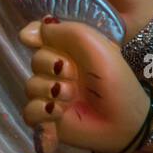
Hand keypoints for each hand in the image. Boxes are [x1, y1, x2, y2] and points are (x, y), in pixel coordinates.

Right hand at [18, 18, 148, 152]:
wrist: (124, 121)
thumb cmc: (115, 81)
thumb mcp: (98, 47)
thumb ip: (67, 31)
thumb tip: (30, 32)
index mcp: (74, 49)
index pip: (42, 35)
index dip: (33, 35)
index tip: (31, 39)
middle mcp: (61, 69)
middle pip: (35, 60)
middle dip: (51, 66)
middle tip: (73, 75)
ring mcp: (53, 94)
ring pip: (31, 86)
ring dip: (50, 90)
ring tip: (71, 97)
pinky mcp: (48, 117)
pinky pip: (29, 111)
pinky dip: (41, 112)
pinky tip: (59, 114)